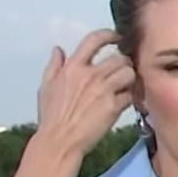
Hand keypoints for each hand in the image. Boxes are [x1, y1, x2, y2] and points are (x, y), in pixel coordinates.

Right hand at [36, 29, 134, 159]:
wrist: (60, 141)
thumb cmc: (51, 117)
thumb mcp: (46, 87)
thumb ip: (54, 66)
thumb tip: (58, 50)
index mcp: (73, 67)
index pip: (94, 40)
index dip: (109, 35)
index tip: (116, 37)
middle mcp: (90, 75)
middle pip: (119, 58)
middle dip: (124, 63)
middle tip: (123, 71)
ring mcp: (103, 91)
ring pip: (129, 73)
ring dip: (131, 78)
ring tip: (127, 86)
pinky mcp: (113, 107)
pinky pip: (130, 94)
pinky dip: (132, 97)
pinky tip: (127, 102)